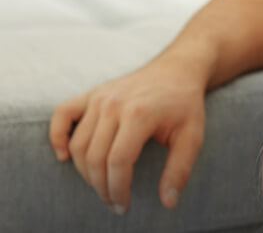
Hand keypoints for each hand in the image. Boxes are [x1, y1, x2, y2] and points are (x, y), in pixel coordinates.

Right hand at [49, 60, 206, 214]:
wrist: (177, 71)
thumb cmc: (185, 106)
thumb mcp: (192, 137)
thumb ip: (179, 170)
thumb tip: (168, 202)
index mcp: (140, 114)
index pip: (118, 161)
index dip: (118, 188)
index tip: (123, 206)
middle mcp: (114, 104)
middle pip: (94, 156)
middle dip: (101, 186)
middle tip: (113, 202)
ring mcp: (99, 97)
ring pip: (78, 143)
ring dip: (84, 171)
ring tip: (101, 186)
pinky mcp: (91, 94)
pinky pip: (62, 114)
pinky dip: (57, 136)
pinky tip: (64, 157)